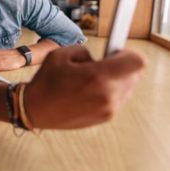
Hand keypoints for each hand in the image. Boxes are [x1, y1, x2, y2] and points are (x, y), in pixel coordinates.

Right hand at [24, 46, 144, 128]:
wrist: (35, 110)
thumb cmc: (45, 82)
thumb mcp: (61, 54)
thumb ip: (86, 52)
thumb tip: (100, 58)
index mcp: (97, 77)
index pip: (136, 62)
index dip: (127, 53)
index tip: (115, 52)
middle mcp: (107, 96)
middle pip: (133, 74)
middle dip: (121, 66)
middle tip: (103, 63)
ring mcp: (108, 110)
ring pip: (127, 87)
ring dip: (116, 78)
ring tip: (93, 78)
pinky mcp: (105, 117)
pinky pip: (118, 98)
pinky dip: (110, 90)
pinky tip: (90, 89)